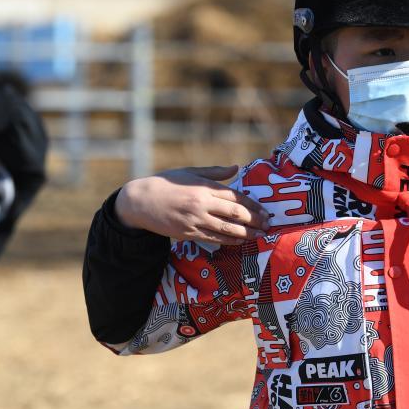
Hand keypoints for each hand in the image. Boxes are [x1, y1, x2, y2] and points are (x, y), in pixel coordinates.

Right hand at [115, 165, 269, 244]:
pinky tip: (240, 240)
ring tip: (260, 235)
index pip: (235, 196)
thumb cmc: (167, 183)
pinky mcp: (188, 233)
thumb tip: (237, 168)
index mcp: (203, 187)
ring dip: (246, 233)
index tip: (265, 210)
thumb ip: (215, 172)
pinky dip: (228, 240)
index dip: (253, 205)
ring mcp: (195, 220)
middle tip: (268, 224)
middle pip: (235, 213)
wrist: (140, 201)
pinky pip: (213, 238)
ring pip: (226, 229)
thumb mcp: (190, 172)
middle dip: (254, 220)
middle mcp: (201, 204)